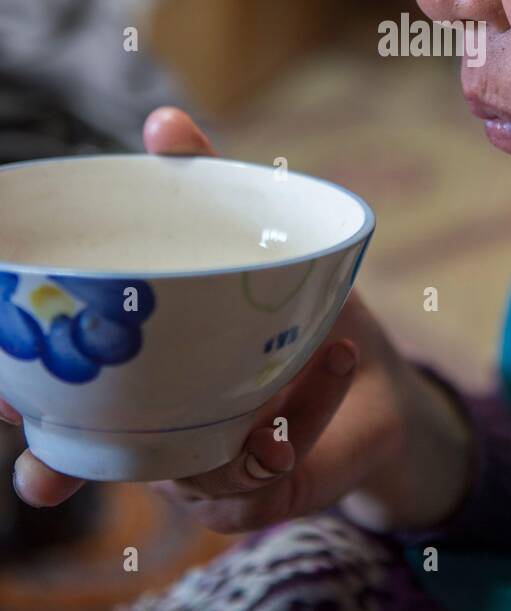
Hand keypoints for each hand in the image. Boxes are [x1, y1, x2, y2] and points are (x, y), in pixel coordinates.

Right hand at [8, 109, 475, 535]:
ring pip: (186, 472)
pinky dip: (306, 411)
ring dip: (233, 419)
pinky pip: (265, 471)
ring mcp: (206, 469)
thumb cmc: (292, 307)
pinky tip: (335, 356)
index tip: (3, 393)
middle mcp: (157, 433)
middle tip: (45, 467)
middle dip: (60, 466)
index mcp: (137, 379)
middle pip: (89, 463)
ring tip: (289, 358)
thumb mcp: (253, 237)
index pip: (59, 399)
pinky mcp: (264, 489)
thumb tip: (160, 121)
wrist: (374, 376)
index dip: (23, 401)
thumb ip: (203, 182)